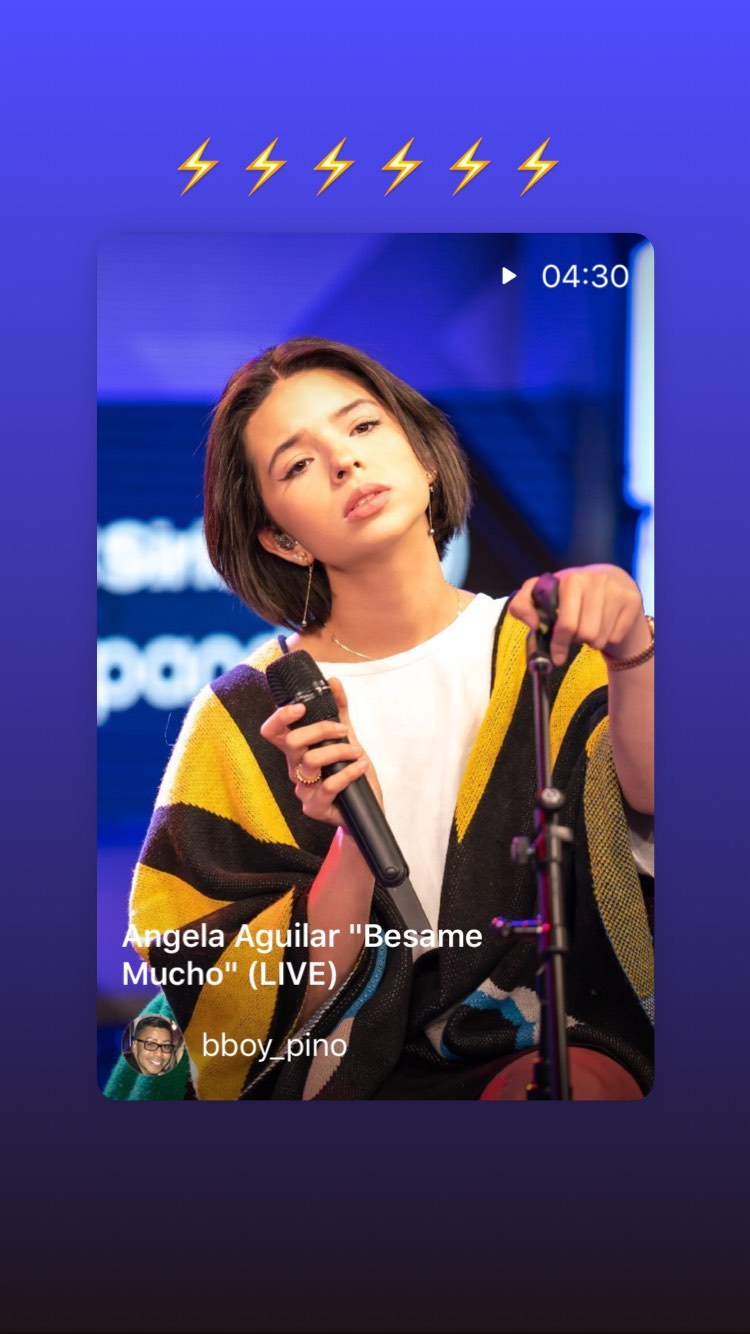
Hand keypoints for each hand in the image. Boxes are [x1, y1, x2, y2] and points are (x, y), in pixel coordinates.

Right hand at [260, 677, 383, 825]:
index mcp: (296, 751)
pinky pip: (327, 787)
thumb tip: (332, 680)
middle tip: (344, 731)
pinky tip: (360, 767)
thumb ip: (338, 709)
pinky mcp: (314, 807)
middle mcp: (294, 768)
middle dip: (322, 730)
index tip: (302, 707)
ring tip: (358, 751)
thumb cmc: (350, 772)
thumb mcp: (346, 737)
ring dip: (340, 751)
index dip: (281, 717)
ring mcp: (302, 789)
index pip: (272, 732)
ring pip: (311, 762)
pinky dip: (348, 773)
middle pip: (292, 742)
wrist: (364, 810)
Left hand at [509, 564, 648, 666]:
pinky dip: (606, 638)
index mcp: (571, 580)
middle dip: (575, 641)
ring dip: (590, 641)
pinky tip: (604, 625)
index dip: (558, 643)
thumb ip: (522, 606)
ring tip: (588, 628)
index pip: (566, 623)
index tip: (556, 656)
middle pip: (584, 634)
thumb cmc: (570, 597)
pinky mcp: (631, 601)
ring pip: (599, 639)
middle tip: (574, 637)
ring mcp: (616, 590)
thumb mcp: (541, 597)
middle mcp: (595, 580)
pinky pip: (615, 637)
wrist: (610, 584)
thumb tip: (531, 623)